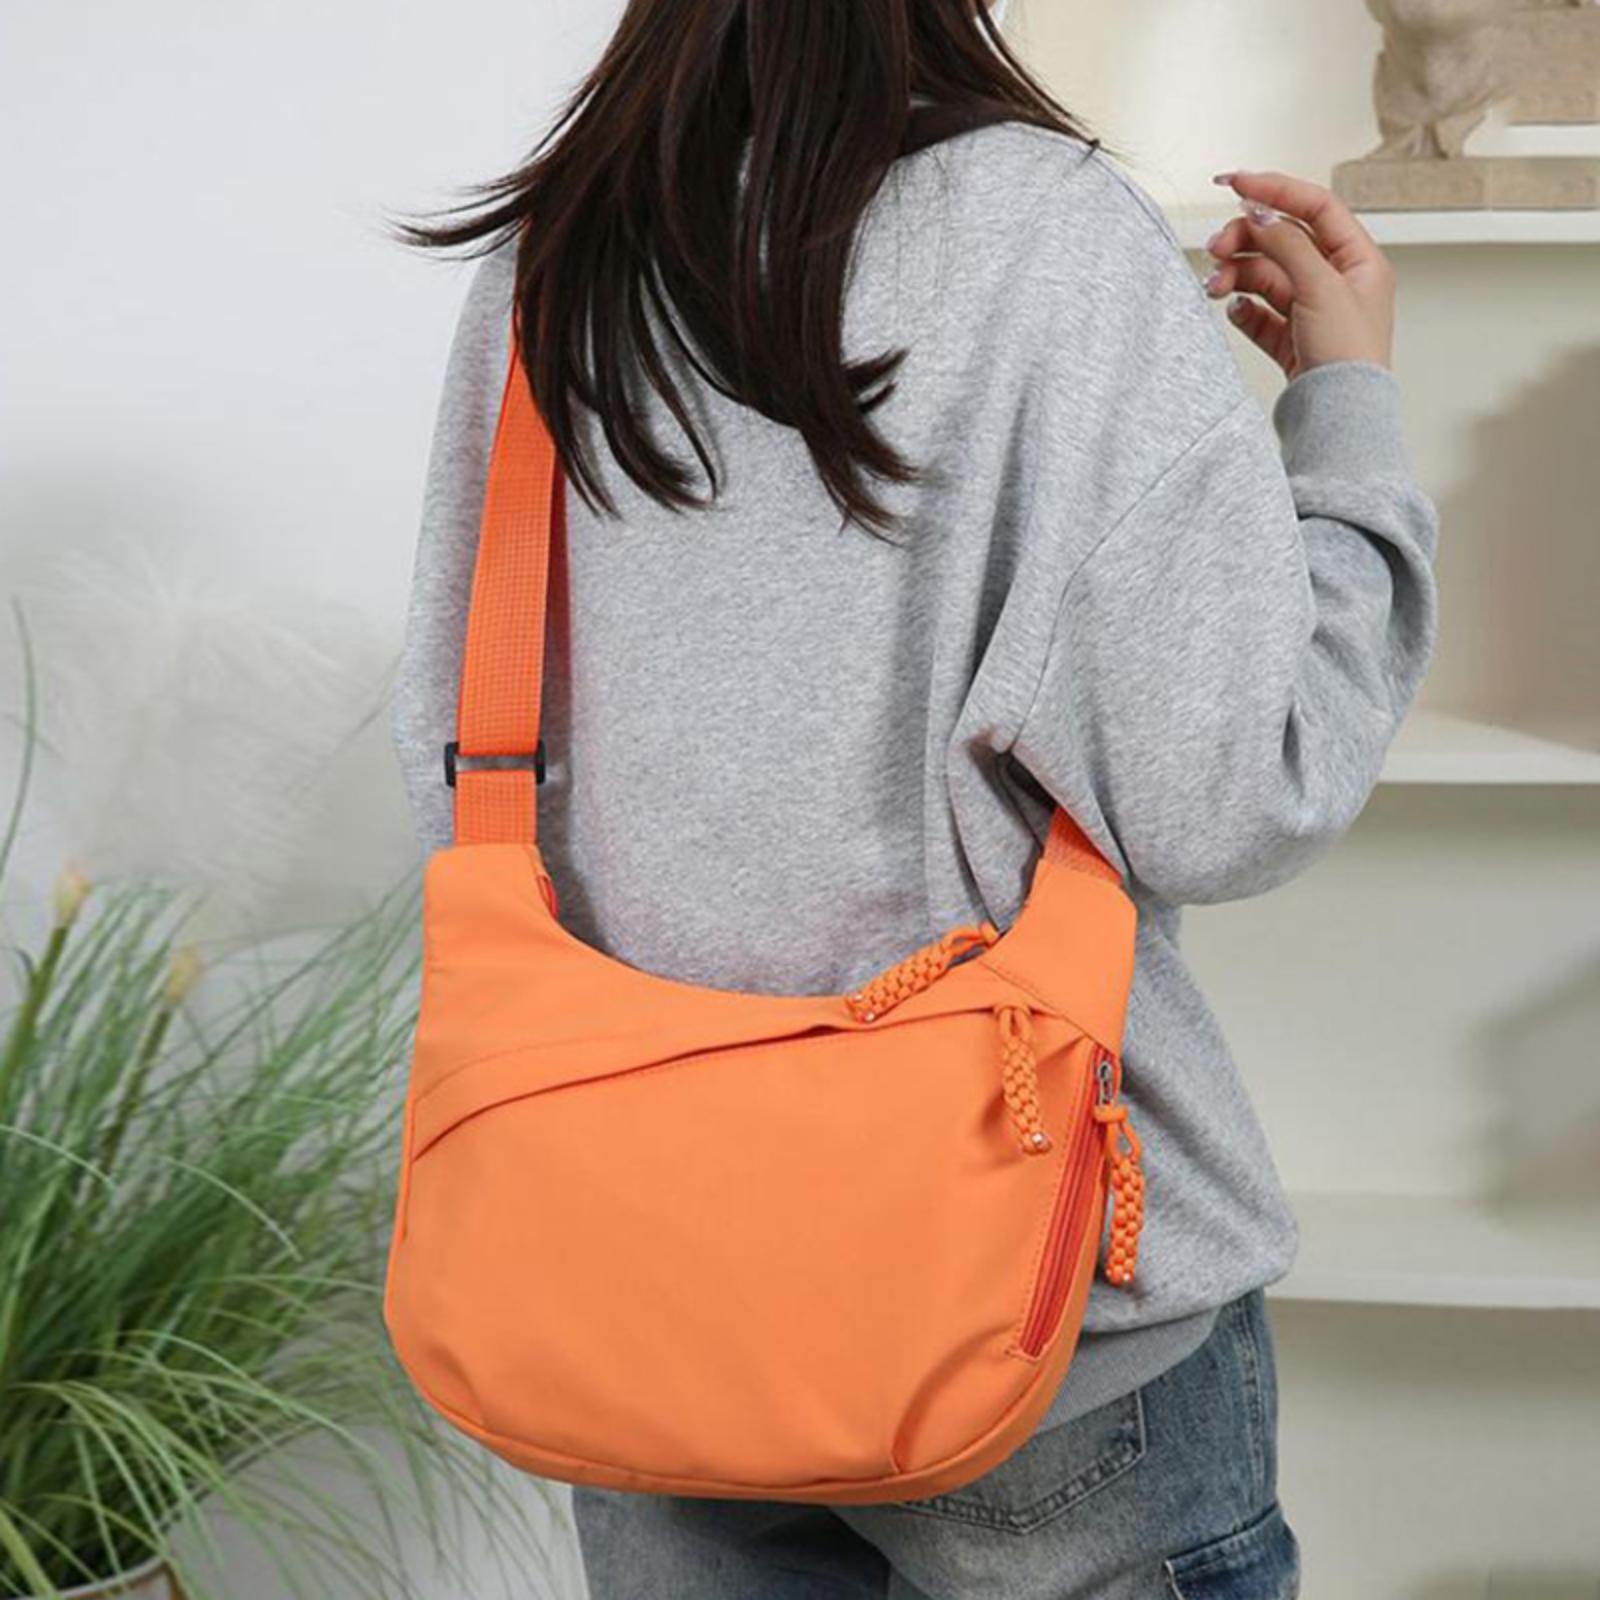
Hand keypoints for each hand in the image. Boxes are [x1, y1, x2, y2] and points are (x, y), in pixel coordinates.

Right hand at [1202, 170, 1394, 379]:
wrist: (1340, 418)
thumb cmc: (1350, 359)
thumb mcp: (1322, 287)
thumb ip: (1289, 245)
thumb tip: (1261, 212)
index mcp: (1359, 260)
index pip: (1315, 207)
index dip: (1275, 190)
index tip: (1236, 184)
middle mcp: (1337, 282)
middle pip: (1283, 242)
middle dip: (1246, 241)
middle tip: (1215, 247)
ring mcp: (1312, 312)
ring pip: (1265, 277)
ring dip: (1236, 275)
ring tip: (1214, 286)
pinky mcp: (1290, 340)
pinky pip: (1259, 312)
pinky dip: (1242, 308)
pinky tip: (1233, 310)